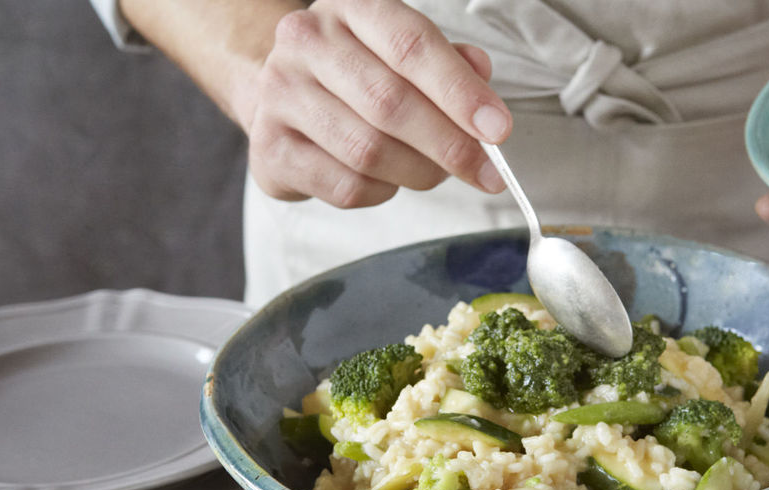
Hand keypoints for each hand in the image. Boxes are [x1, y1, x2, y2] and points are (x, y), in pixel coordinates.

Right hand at [242, 0, 511, 207]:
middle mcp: (307, 42)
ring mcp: (280, 95)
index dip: (460, 92)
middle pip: (390, 103)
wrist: (276, 91)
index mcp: (349, 7)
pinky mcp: (269, 149)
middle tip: (486, 172)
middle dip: (450, 145)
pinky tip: (390, 181)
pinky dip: (382, 192)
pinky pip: (345, 186)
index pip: (411, 46)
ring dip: (419, 173)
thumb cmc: (357, 72)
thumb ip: (447, 64)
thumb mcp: (402, 51)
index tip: (498, 129)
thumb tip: (482, 83)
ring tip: (438, 173)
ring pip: (368, 151)